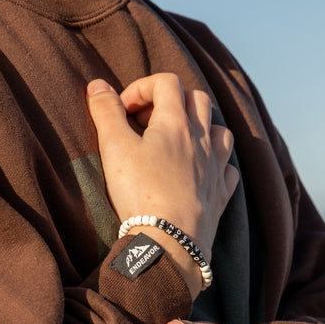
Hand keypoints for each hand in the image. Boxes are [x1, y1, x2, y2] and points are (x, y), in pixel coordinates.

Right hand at [86, 74, 238, 266]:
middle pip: (197, 99)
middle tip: (146, 123)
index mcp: (176, 122)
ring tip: (177, 142)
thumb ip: (105, 112)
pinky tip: (200, 171)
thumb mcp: (114, 147)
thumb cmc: (140, 192)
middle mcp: (202, 139)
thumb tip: (97, 85)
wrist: (168, 241)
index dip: (142, 87)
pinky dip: (216, 163)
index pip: (166, 82)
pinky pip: (228, 168)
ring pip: (219, 131)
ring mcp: (215, 167)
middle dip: (171, 101)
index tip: (123, 110)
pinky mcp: (221, 194)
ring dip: (200, 127)